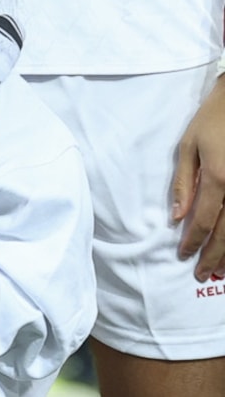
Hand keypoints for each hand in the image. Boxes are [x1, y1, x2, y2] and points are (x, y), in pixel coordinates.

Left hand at [170, 73, 224, 277]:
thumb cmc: (213, 121)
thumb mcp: (189, 147)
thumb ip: (183, 183)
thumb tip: (176, 216)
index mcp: (220, 179)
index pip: (204, 221)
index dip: (194, 242)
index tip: (184, 256)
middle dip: (214, 256)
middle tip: (203, 275)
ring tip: (224, 271)